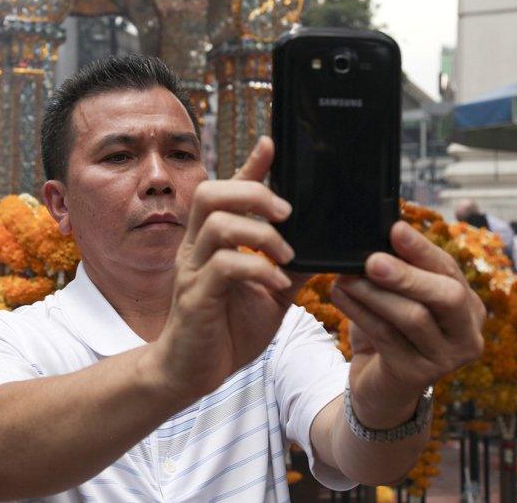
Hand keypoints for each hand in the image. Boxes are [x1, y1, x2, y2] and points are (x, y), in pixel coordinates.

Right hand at [148, 137, 305, 400]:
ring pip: (216, 224)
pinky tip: (276, 284)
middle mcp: (196, 249)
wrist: (191, 374)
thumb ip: (290, 265)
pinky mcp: (195, 298)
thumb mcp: (269, 293)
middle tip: (287, 212)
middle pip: (210, 193)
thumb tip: (325, 246)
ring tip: (286, 255)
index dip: (250, 166)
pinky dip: (257, 270)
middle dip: (253, 193)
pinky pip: (223, 267)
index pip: (226, 191)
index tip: (273, 144)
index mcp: (211, 242)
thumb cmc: (226, 330)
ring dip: (260, 233)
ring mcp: (192, 271)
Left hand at [331, 222, 484, 427]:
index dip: (422, 249)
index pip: (450, 270)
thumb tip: (380, 234)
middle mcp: (467, 334)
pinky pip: (386, 337)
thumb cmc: (390, 333)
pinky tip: (339, 295)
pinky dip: (360, 313)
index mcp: (469, 307)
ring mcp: (446, 359)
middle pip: (448, 296)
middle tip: (372, 259)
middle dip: (408, 274)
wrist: (379, 389)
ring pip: (413, 317)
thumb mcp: (399, 300)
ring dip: (375, 293)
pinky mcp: (417, 375)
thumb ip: (398, 271)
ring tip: (345, 276)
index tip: (395, 228)